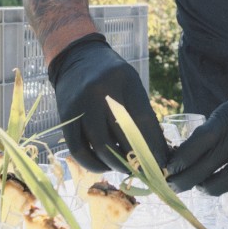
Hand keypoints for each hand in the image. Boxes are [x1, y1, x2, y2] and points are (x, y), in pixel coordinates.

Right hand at [48, 33, 169, 172]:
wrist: (77, 56)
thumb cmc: (111, 73)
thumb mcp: (131, 83)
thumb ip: (141, 112)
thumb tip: (156, 149)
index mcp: (124, 81)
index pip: (142, 120)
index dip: (153, 145)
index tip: (162, 162)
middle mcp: (101, 92)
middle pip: (122, 135)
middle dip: (136, 158)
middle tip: (145, 171)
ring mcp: (81, 105)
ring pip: (100, 146)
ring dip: (115, 164)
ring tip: (126, 169)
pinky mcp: (65, 117)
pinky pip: (78, 149)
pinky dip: (92, 163)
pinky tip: (104, 166)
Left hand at [165, 84, 227, 196]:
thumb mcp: (219, 116)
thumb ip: (202, 137)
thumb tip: (176, 162)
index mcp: (225, 123)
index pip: (197, 145)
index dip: (179, 161)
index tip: (168, 169)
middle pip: (207, 169)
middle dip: (184, 181)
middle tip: (174, 185)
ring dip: (208, 189)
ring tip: (201, 186)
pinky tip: (226, 186)